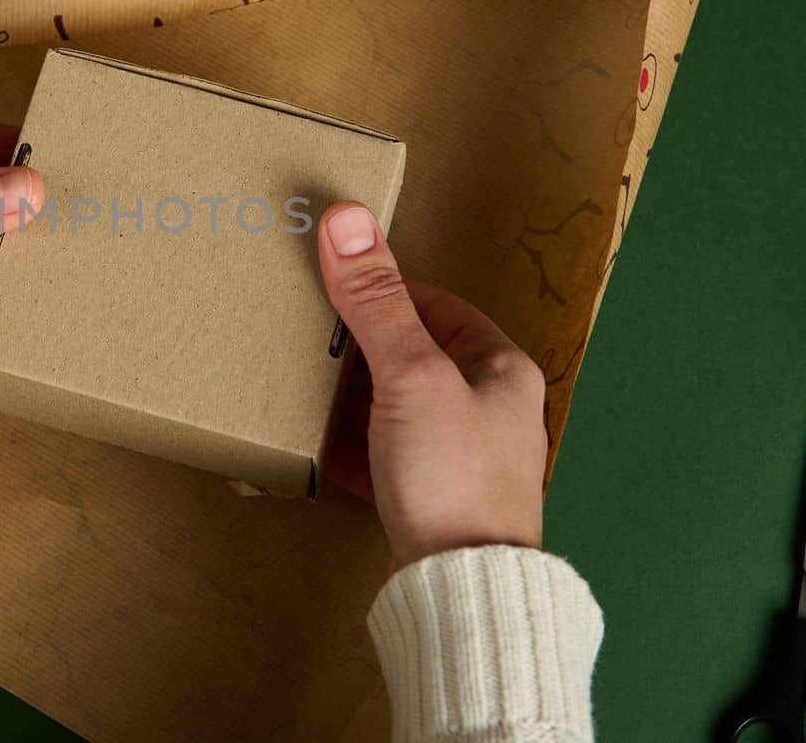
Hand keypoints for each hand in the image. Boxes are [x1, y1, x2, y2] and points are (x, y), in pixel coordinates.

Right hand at [317, 202, 546, 571]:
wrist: (459, 586)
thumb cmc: (453, 474)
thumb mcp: (409, 374)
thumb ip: (375, 301)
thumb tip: (346, 219)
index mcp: (501, 370)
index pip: (437, 306)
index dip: (385, 292)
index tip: (335, 286)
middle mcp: (489, 410)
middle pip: (414, 357)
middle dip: (361, 347)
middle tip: (310, 335)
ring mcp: (460, 458)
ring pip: (396, 407)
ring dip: (353, 397)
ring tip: (304, 384)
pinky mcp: (430, 499)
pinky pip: (383, 457)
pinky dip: (350, 446)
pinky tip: (317, 444)